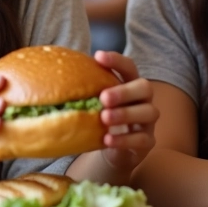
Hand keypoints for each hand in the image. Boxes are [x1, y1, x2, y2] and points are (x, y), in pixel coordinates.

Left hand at [93, 51, 158, 174]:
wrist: (114, 150)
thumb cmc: (103, 119)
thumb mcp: (96, 103)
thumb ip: (87, 90)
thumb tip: (58, 77)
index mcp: (130, 84)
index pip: (129, 66)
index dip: (117, 60)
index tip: (98, 56)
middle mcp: (143, 99)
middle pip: (145, 88)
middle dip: (124, 91)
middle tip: (103, 98)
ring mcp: (148, 121)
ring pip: (148, 112)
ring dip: (125, 114)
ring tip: (104, 118)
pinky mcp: (148, 142)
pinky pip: (142, 139)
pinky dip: (125, 139)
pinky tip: (107, 139)